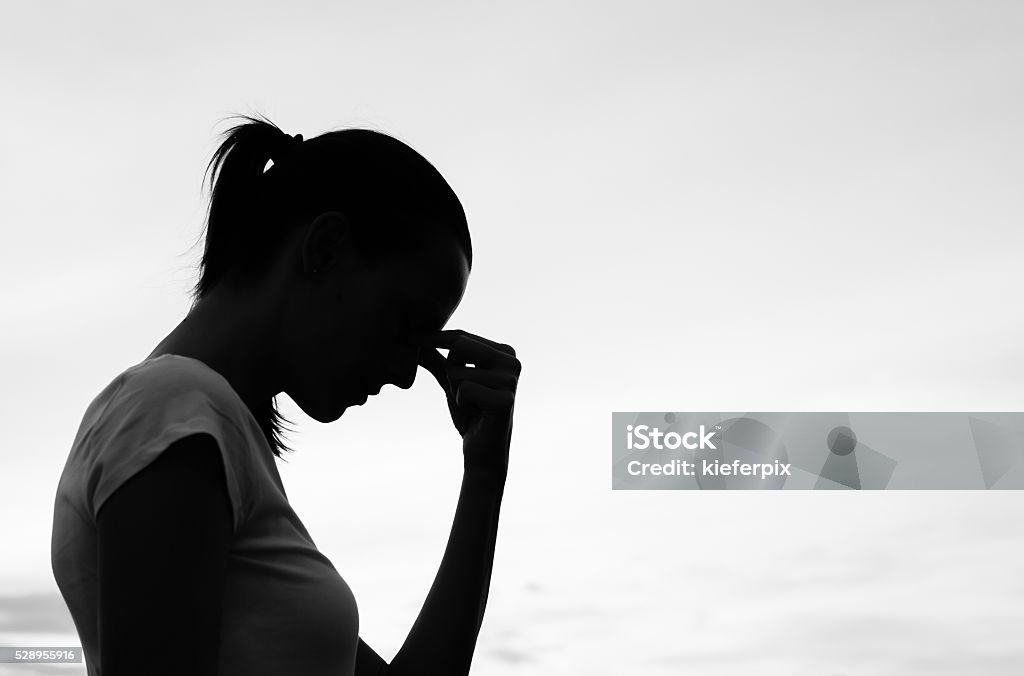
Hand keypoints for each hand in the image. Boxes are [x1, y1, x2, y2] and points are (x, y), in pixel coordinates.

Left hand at [416, 330, 520, 477]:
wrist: (483, 453)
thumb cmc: (469, 415)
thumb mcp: (452, 382)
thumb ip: (437, 360)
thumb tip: (413, 339)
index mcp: (505, 352)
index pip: (461, 337)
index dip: (434, 338)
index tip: (410, 336)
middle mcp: (512, 362)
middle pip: (459, 346)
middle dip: (449, 370)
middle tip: (461, 393)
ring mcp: (510, 381)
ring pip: (456, 371)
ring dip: (455, 392)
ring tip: (472, 406)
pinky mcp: (504, 400)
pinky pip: (462, 389)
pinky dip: (460, 404)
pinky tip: (476, 414)